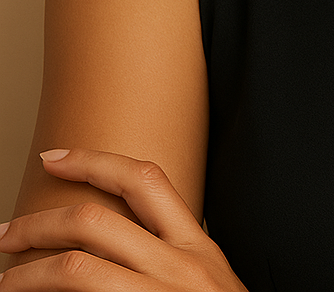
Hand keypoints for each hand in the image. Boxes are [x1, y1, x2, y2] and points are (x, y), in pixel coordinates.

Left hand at [0, 149, 246, 290]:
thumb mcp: (208, 281)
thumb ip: (173, 256)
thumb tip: (119, 241)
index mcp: (196, 246)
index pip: (144, 181)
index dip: (95, 161)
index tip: (56, 158)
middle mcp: (177, 267)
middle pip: (95, 222)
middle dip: (39, 223)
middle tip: (9, 232)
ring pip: (74, 268)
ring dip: (26, 274)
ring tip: (7, 281)